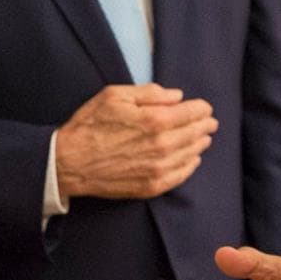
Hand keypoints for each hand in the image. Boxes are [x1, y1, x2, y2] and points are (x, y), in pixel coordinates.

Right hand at [54, 83, 216, 199]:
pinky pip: (180, 176)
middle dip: (205, 126)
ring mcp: (158, 168)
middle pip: (195, 134)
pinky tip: (192, 160)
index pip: (191, 113)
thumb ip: (149, 93)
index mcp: (154, 120)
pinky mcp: (151, 186)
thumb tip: (177, 96)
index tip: (205, 108)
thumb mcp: (114, 96)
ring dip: (200, 145)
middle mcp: (161, 146)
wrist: (69, 162)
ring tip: (203, 139)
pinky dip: (190, 166)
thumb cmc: (89, 125)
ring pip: (191, 155)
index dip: (201, 109)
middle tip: (210, 123)